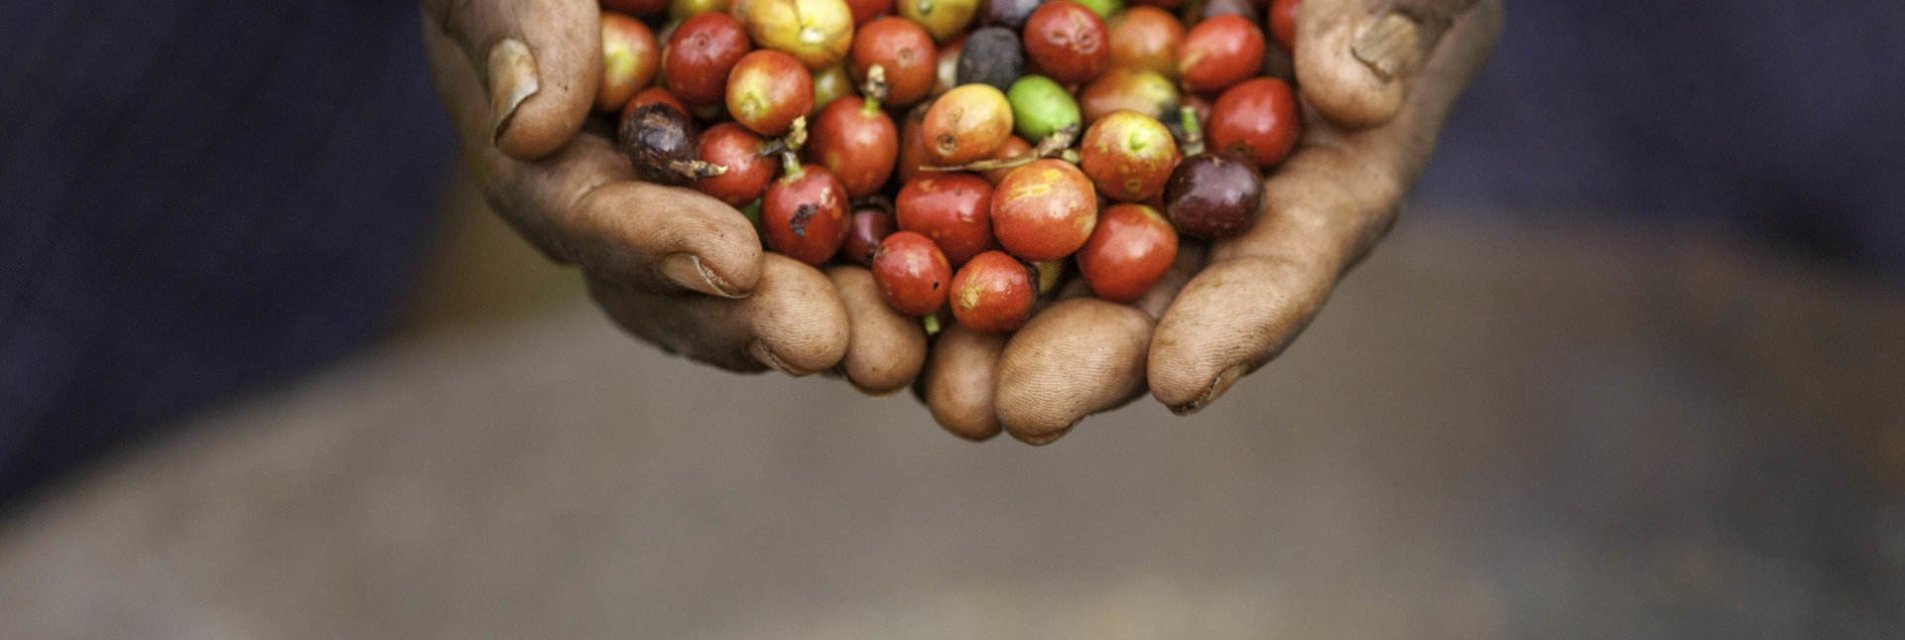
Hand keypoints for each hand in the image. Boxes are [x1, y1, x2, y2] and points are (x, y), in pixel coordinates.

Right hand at [423, 0, 928, 383]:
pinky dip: (894, 263)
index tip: (730, 262)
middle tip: (826, 345)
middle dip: (760, 321)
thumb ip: (521, 26)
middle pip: (689, 288)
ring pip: (770, 286)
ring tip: (898, 355)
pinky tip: (950, 289)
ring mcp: (719, 203)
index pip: (589, 216)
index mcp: (548, 155)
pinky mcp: (802, 181)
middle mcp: (633, 206)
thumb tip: (532, 124)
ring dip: (836, 322)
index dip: (658, 246)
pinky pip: (846, 236)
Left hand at [918, 0, 1505, 441]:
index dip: (1236, 327)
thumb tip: (1349, 92)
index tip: (1180, 380)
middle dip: (1081, 360)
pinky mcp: (1042, 111)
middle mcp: (1210, 194)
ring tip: (921, 375)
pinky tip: (869, 257)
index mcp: (1320, 174)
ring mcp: (1119, 158)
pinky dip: (927, 220)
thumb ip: (1383, 19)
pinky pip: (980, 172)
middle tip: (1013, 410)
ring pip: (1053, 257)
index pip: (1284, 264)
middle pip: (1149, 298)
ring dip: (988, 321)